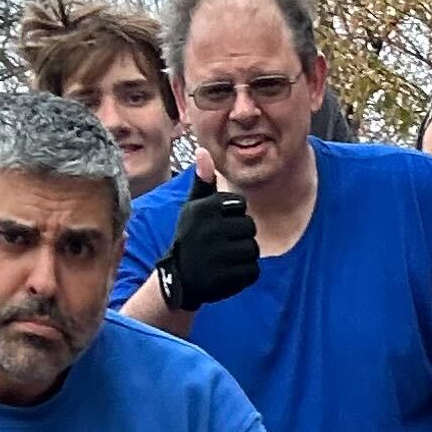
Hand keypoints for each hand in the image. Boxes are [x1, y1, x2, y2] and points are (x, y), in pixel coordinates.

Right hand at [157, 186, 258, 312]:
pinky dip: (244, 274)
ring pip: (253, 249)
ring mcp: (218, 257)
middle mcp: (209, 231)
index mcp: (202, 209)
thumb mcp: (192, 208)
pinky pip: (253, 271)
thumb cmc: (190, 238)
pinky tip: (227, 274)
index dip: (232, 216)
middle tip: (220, 245)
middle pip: (250, 226)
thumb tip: (203, 150)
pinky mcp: (227, 279)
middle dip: (239, 236)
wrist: (178, 281)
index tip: (216, 226)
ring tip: (224, 259)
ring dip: (243, 256)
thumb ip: (202, 181)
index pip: (240, 205)